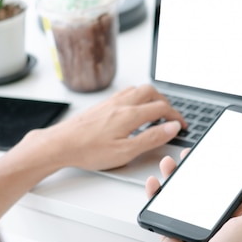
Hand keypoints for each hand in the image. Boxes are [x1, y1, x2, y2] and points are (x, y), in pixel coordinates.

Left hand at [48, 84, 186, 170]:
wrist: (59, 144)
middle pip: (151, 92)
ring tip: (155, 111)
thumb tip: (171, 127)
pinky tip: (132, 110)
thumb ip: (152, 138)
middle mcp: (121, 104)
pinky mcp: (101, 106)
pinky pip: (124, 93)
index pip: (162, 108)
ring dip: (151, 97)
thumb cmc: (88, 151)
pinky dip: (136, 98)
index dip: (176, 116)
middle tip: (170, 117)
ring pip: (137, 90)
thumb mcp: (126, 151)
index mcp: (130, 114)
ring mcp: (109, 103)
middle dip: (166, 102)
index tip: (182, 125)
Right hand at [145, 153, 241, 241]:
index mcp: (233, 216)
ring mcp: (190, 222)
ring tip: (171, 163)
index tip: (219, 154)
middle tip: (192, 155)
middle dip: (196, 168)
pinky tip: (155, 182)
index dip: (224, 170)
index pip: (229, 187)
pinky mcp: (171, 227)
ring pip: (180, 192)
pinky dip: (155, 193)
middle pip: (202, 186)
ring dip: (174, 175)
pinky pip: (160, 206)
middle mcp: (211, 218)